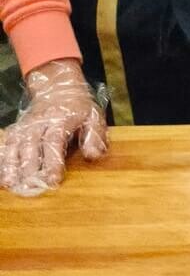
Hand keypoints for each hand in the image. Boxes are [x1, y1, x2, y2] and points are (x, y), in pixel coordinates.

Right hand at [0, 58, 107, 196]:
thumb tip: (92, 156)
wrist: (57, 86)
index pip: (53, 142)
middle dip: (29, 168)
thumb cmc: (78, 107)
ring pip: (15, 145)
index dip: (52, 162)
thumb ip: (95, 136)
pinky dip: (3, 159)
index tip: (52, 181)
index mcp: (60, 119)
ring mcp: (25, 125)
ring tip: (10, 184)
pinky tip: (3, 175)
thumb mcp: (94, 116)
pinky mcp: (17, 129)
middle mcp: (39, 122)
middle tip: (30, 189)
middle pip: (30, 146)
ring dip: (11, 165)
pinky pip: (7, 144)